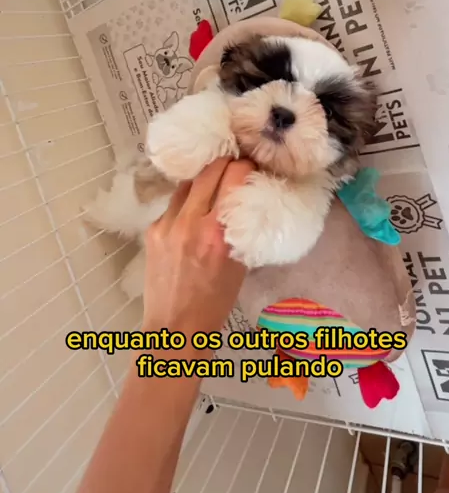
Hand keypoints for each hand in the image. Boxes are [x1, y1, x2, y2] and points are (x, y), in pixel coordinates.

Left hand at [142, 158, 254, 336]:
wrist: (176, 328)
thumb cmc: (216, 301)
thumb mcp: (240, 263)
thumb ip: (243, 228)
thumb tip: (250, 199)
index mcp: (218, 233)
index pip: (234, 177)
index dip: (246, 167)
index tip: (252, 169)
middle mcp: (191, 222)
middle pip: (210, 171)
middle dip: (226, 163)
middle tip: (236, 166)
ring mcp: (167, 225)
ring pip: (188, 183)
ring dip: (204, 179)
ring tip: (215, 183)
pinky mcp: (152, 231)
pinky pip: (173, 204)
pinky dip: (187, 202)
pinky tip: (193, 212)